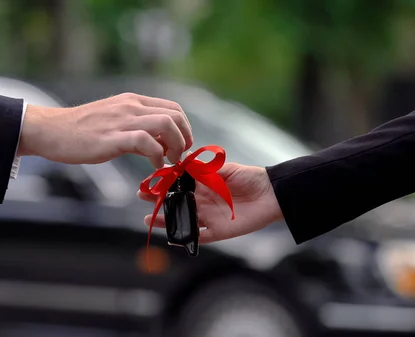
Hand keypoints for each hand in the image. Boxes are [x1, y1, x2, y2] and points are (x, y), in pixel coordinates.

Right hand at [18, 93, 192, 167]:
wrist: (50, 130)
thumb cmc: (80, 130)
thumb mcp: (114, 122)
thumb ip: (138, 131)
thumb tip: (160, 146)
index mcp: (132, 101)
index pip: (173, 107)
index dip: (184, 128)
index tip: (181, 146)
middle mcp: (130, 106)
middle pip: (175, 115)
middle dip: (185, 138)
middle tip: (179, 156)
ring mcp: (121, 120)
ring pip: (166, 124)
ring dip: (175, 145)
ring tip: (169, 161)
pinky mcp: (112, 137)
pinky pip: (145, 141)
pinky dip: (157, 155)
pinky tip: (153, 166)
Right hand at [137, 162, 283, 242]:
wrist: (272, 195)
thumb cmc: (250, 178)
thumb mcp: (226, 169)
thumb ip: (205, 169)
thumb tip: (183, 164)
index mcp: (204, 184)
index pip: (178, 184)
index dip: (164, 183)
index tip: (149, 181)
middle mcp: (203, 201)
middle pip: (176, 203)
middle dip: (159, 201)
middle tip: (142, 197)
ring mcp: (209, 217)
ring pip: (183, 220)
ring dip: (167, 220)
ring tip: (149, 219)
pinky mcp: (219, 232)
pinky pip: (199, 237)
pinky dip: (186, 238)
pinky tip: (172, 238)